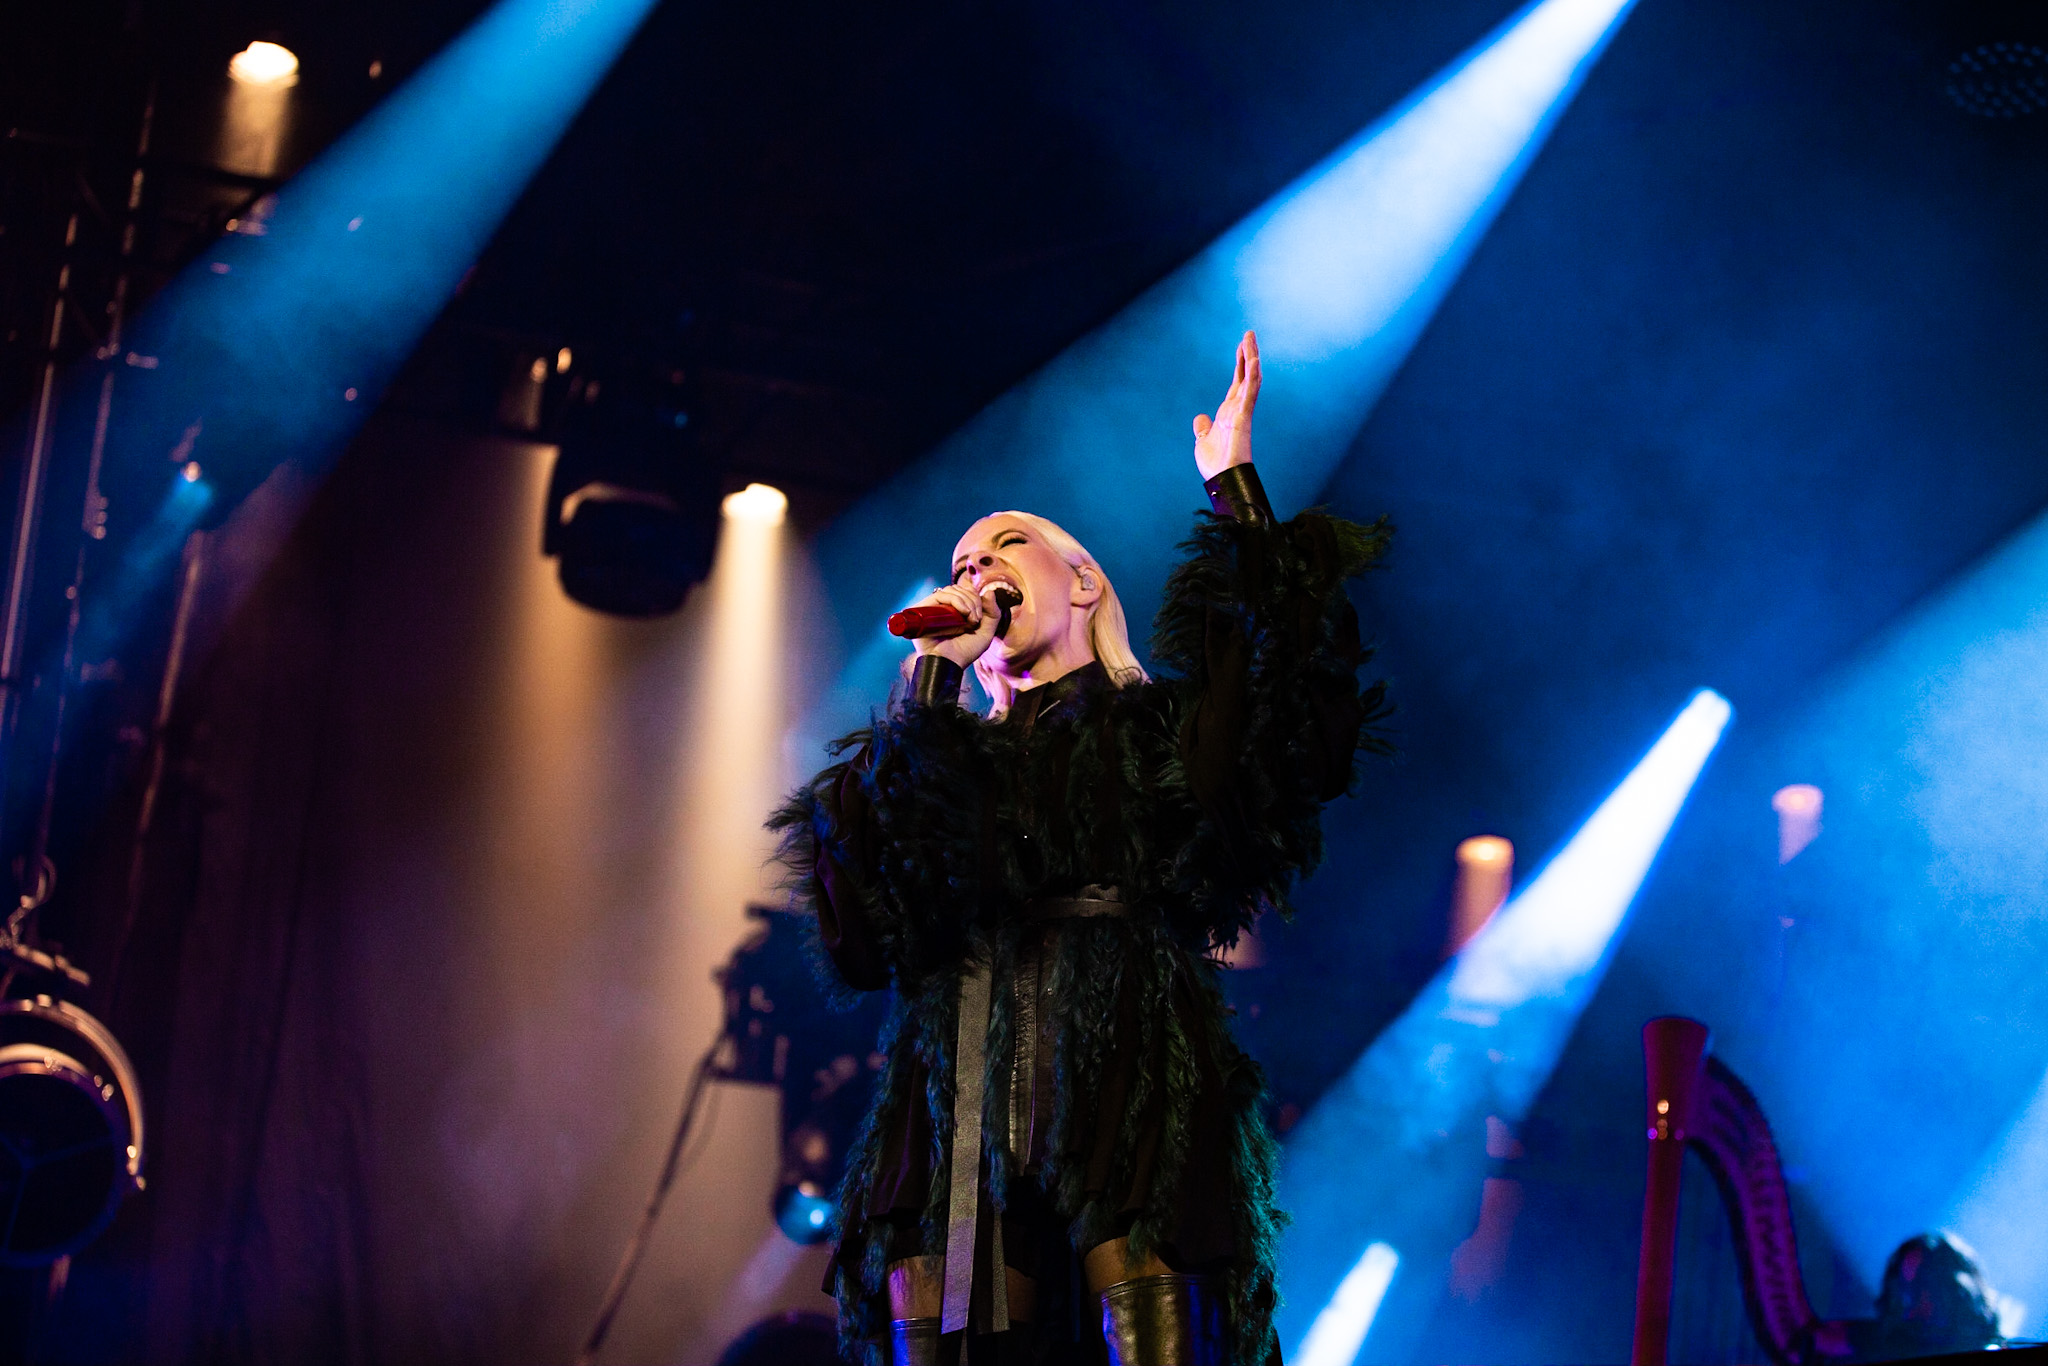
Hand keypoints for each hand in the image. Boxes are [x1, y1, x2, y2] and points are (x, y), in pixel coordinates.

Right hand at [911, 583, 1001, 667]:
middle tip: (976, 619)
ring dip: (966, 601)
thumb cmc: (964, 653)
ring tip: (970, 620)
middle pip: (959, 589)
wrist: (948, 664)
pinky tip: (963, 613)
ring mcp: (932, 608)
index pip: (966, 592)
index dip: (976, 598)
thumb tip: (989, 592)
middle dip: (973, 601)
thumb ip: (993, 613)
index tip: (980, 616)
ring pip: (951, 590)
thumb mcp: (986, 633)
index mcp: (955, 612)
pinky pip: (940, 595)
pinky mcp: (922, 610)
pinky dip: (955, 600)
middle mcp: (942, 608)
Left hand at [1192, 330, 1259, 481]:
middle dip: (1247, 354)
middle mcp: (1238, 409)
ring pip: (1250, 379)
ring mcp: (1242, 412)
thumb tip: (1200, 418)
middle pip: (1245, 376)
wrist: (1221, 480)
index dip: (1240, 364)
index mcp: (1228, 412)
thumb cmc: (1215, 465)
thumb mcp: (1203, 441)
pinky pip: (1250, 393)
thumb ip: (1203, 428)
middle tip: (1249, 334)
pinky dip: (1252, 376)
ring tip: (1250, 338)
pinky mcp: (1243, 417)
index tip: (1242, 346)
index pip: (1237, 383)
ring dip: (1251, 358)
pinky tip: (1254, 360)